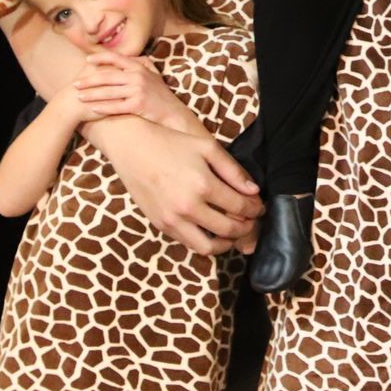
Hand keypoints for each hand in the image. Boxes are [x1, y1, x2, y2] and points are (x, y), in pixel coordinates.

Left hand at [72, 51, 209, 133]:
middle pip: (108, 76)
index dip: (100, 58)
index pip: (116, 58)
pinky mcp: (138, 105)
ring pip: (109, 92)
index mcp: (140, 66)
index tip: (87, 60)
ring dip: (92, 95)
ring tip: (80, 97)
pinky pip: (116, 106)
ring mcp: (138, 90)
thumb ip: (142, 63)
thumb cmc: (160, 93)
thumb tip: (130, 56)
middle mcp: (138, 76)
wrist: (173, 112)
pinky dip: (103, 108)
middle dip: (89, 80)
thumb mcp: (153, 74)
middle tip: (75, 84)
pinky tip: (93, 109)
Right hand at [102, 122, 263, 255]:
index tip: (259, 206)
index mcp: (203, 184)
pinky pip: (188, 244)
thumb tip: (254, 191)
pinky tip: (211, 230)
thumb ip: (233, 170)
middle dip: (247, 227)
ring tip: (233, 232)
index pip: (240, 207)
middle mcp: (188, 207)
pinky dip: (205, 242)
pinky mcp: (161, 225)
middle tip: (251, 220)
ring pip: (208, 247)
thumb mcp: (206, 147)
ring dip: (227, 243)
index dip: (255, 209)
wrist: (132, 147)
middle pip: (229, 230)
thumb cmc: (171, 143)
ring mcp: (173, 220)